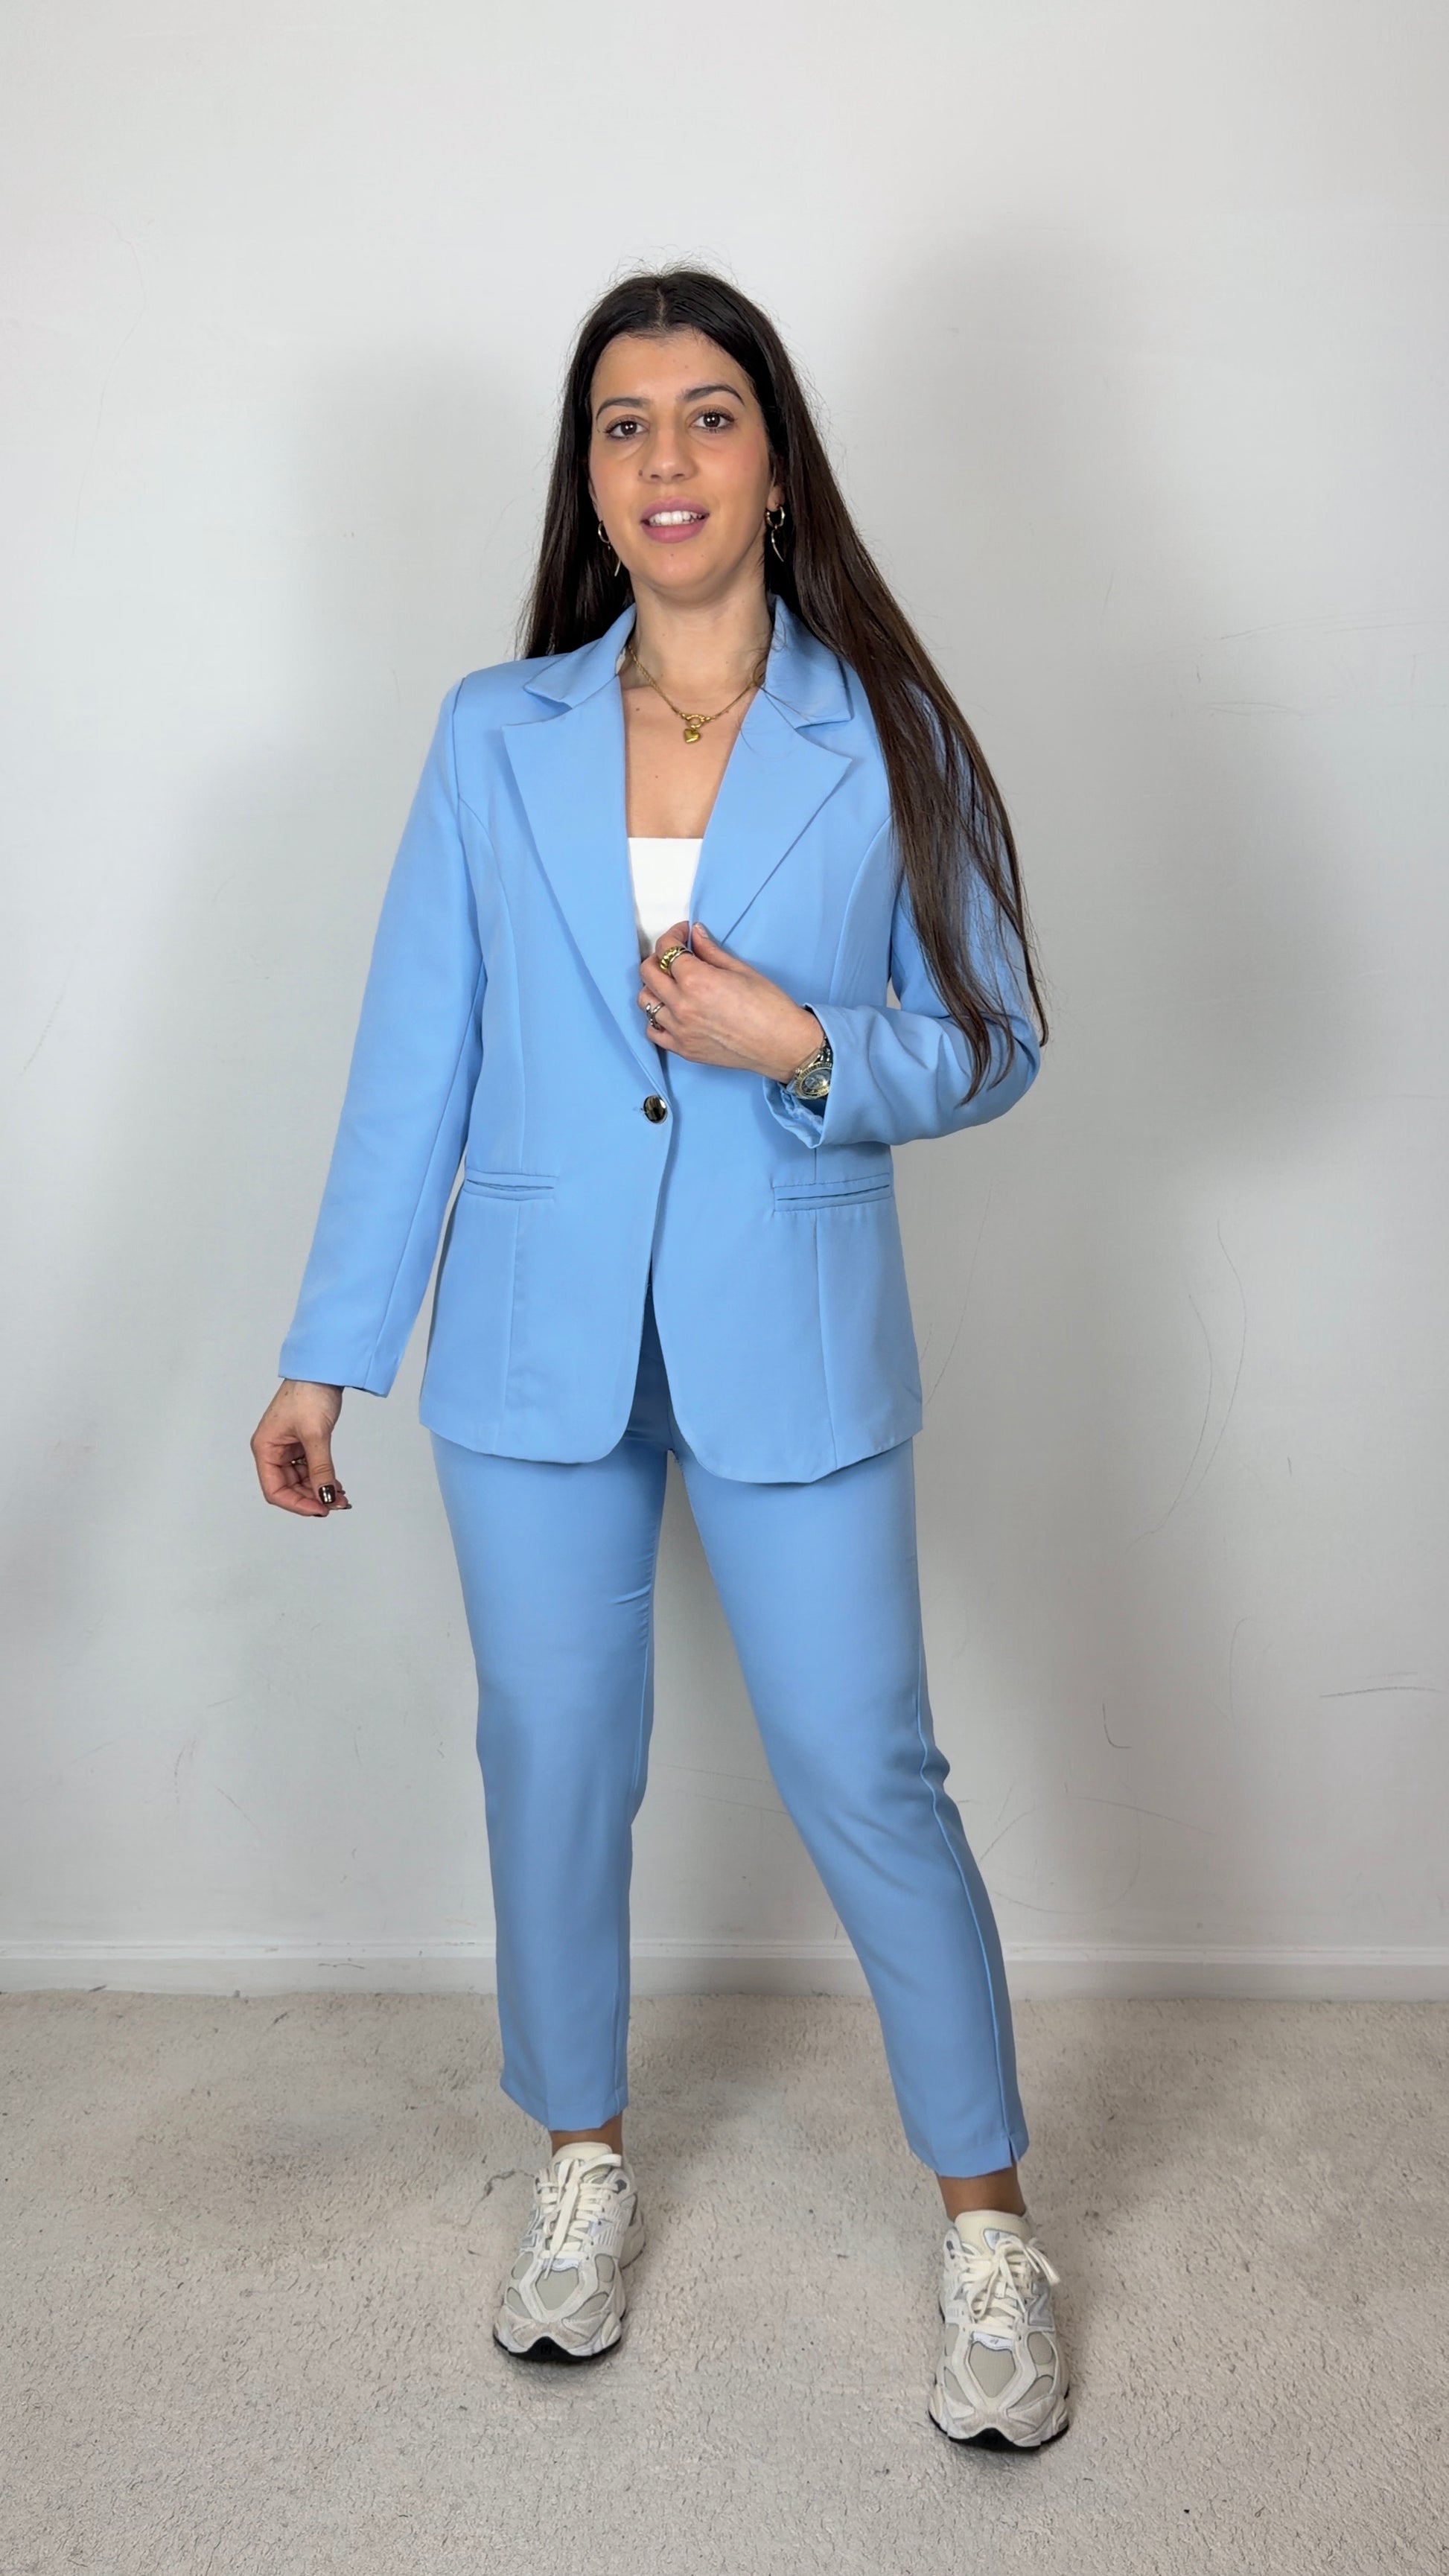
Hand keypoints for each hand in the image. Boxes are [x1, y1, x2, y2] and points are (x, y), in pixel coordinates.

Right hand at [251, 1380, 350, 1517]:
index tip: (319, 1510)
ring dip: (319, 1490)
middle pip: (288, 1487)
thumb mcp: (316, 1435)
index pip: (274, 1490)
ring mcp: (287, 1447)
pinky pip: (309, 1468)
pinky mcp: (301, 1443)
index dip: (296, 1504)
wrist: (323, 1368)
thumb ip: (320, 1469)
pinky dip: (322, 1478)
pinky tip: (336, 1485)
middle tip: (337, 1504)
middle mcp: (273, 1450)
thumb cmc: (309, 1392)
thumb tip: (325, 1497)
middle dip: (312, 1498)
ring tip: (340, 1497)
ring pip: (300, 1480)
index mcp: (265, 1448)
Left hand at [637, 921, 822, 1081]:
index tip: (682, 933)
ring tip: (672, 985)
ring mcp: (680, 1030)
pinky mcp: (683, 1049)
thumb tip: (694, 934)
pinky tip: (671, 1012)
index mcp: (697, 980)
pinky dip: (656, 1019)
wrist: (782, 1045)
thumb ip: (710, 951)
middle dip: (658, 957)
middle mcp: (682, 1005)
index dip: (672, 935)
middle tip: (674, 956)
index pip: (666, 950)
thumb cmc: (770, 1007)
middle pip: (648, 972)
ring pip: (645, 1001)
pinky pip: (653, 1031)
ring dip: (654, 987)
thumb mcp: (741, 970)